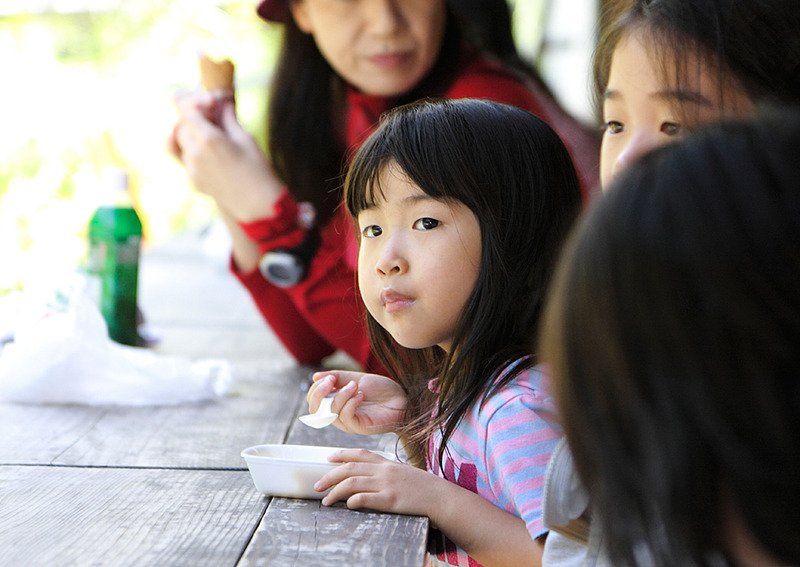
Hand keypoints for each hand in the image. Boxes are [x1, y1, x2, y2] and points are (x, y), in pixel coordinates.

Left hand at [167, 91, 281, 221]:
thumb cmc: (257, 170)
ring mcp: (191, 169)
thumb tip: (221, 100)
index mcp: (209, 140)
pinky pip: (184, 158)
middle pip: (180, 126)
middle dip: (192, 118)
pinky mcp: (193, 180)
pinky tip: (210, 153)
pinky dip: (192, 150)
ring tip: (204, 134)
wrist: (257, 206)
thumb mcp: (246, 138)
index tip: (210, 103)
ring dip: (187, 133)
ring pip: (177, 142)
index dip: (197, 103)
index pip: (188, 112)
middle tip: (210, 117)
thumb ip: (227, 118)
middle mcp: (195, 154)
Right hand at [308, 371, 405, 434]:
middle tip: (332, 380)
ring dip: (341, 395)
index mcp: (336, 403)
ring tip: (355, 385)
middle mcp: (339, 415)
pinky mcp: (359, 427)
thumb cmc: (382, 390)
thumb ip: (337, 378)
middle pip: (315, 410)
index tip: (328, 377)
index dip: (316, 389)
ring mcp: (349, 423)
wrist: (404, 399)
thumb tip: (315, 376)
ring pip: (331, 412)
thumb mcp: (357, 379)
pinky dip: (350, 403)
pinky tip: (361, 395)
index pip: (314, 401)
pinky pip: (346, 418)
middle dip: (320, 393)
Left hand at [319, 450, 545, 566]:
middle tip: (317, 485)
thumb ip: (389, 474)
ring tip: (325, 501)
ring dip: (335, 492)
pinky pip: (366, 499)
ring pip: (353, 483)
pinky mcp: (391, 500)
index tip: (328, 457)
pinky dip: (353, 501)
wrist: (443, 498)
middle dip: (330, 476)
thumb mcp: (406, 474)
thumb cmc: (425, 489)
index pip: (360, 454)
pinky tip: (347, 506)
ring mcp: (387, 484)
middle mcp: (385, 471)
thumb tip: (374, 479)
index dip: (342, 454)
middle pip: (350, 468)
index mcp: (388, 463)